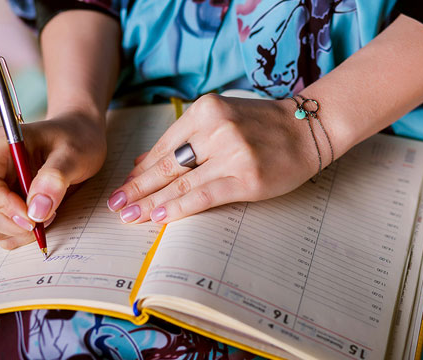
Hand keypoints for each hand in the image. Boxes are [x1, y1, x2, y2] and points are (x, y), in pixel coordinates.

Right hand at [0, 111, 106, 248]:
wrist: (82, 137)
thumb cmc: (77, 139)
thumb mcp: (73, 154)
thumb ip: (54, 178)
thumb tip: (37, 210)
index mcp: (1, 146)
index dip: (3, 205)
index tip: (32, 216)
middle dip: (15, 222)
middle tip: (49, 217)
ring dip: (19, 231)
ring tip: (50, 214)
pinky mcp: (8, 201)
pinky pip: (3, 229)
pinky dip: (22, 234)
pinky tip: (45, 218)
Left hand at [107, 94, 329, 223]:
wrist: (307, 129)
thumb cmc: (261, 126)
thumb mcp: (220, 119)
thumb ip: (182, 138)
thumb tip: (142, 161)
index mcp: (205, 111)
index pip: (164, 146)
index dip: (141, 169)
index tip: (125, 185)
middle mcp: (216, 129)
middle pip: (166, 165)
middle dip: (136, 187)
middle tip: (115, 204)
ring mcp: (232, 153)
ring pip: (180, 183)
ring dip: (150, 201)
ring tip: (128, 215)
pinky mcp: (247, 178)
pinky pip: (204, 196)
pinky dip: (178, 207)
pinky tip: (159, 217)